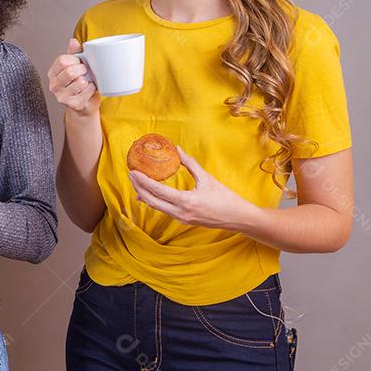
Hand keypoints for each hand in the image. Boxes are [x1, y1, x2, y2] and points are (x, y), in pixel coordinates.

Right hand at [48, 38, 100, 116]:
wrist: (84, 105)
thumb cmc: (80, 83)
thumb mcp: (76, 65)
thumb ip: (74, 52)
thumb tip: (72, 41)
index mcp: (53, 73)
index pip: (62, 60)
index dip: (75, 60)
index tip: (79, 62)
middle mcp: (54, 85)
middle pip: (70, 71)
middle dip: (82, 69)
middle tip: (86, 71)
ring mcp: (61, 96)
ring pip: (79, 82)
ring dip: (88, 80)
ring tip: (87, 82)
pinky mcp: (72, 104)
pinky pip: (87, 91)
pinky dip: (92, 89)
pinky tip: (89, 90)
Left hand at [128, 146, 260, 230]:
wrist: (238, 218)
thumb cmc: (225, 197)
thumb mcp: (207, 178)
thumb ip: (190, 164)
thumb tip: (177, 150)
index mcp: (186, 201)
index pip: (158, 191)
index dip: (143, 181)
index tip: (133, 171)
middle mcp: (180, 212)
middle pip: (151, 201)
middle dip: (139, 188)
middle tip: (131, 175)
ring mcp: (181, 219)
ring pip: (156, 207)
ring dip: (145, 195)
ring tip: (137, 183)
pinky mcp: (183, 221)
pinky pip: (163, 211)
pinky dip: (154, 202)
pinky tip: (148, 195)